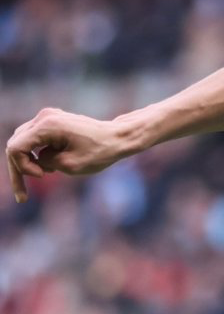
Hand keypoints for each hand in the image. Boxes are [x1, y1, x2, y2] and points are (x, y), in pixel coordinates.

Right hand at [7, 107, 126, 201]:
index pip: (15, 148)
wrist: (118, 138)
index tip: (42, 176)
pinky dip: (37, 156)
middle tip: (23, 196)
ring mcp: (47, 118)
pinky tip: (50, 168)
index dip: (22, 167)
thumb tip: (33, 160)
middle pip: (16, 145)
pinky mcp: (52, 122)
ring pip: (23, 143)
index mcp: (47, 125)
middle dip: (19, 168)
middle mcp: (44, 117)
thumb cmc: (99, 152)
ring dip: (28, 162)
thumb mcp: (69, 165)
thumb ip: (44, 163)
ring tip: (44, 176)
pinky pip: (34, 140)